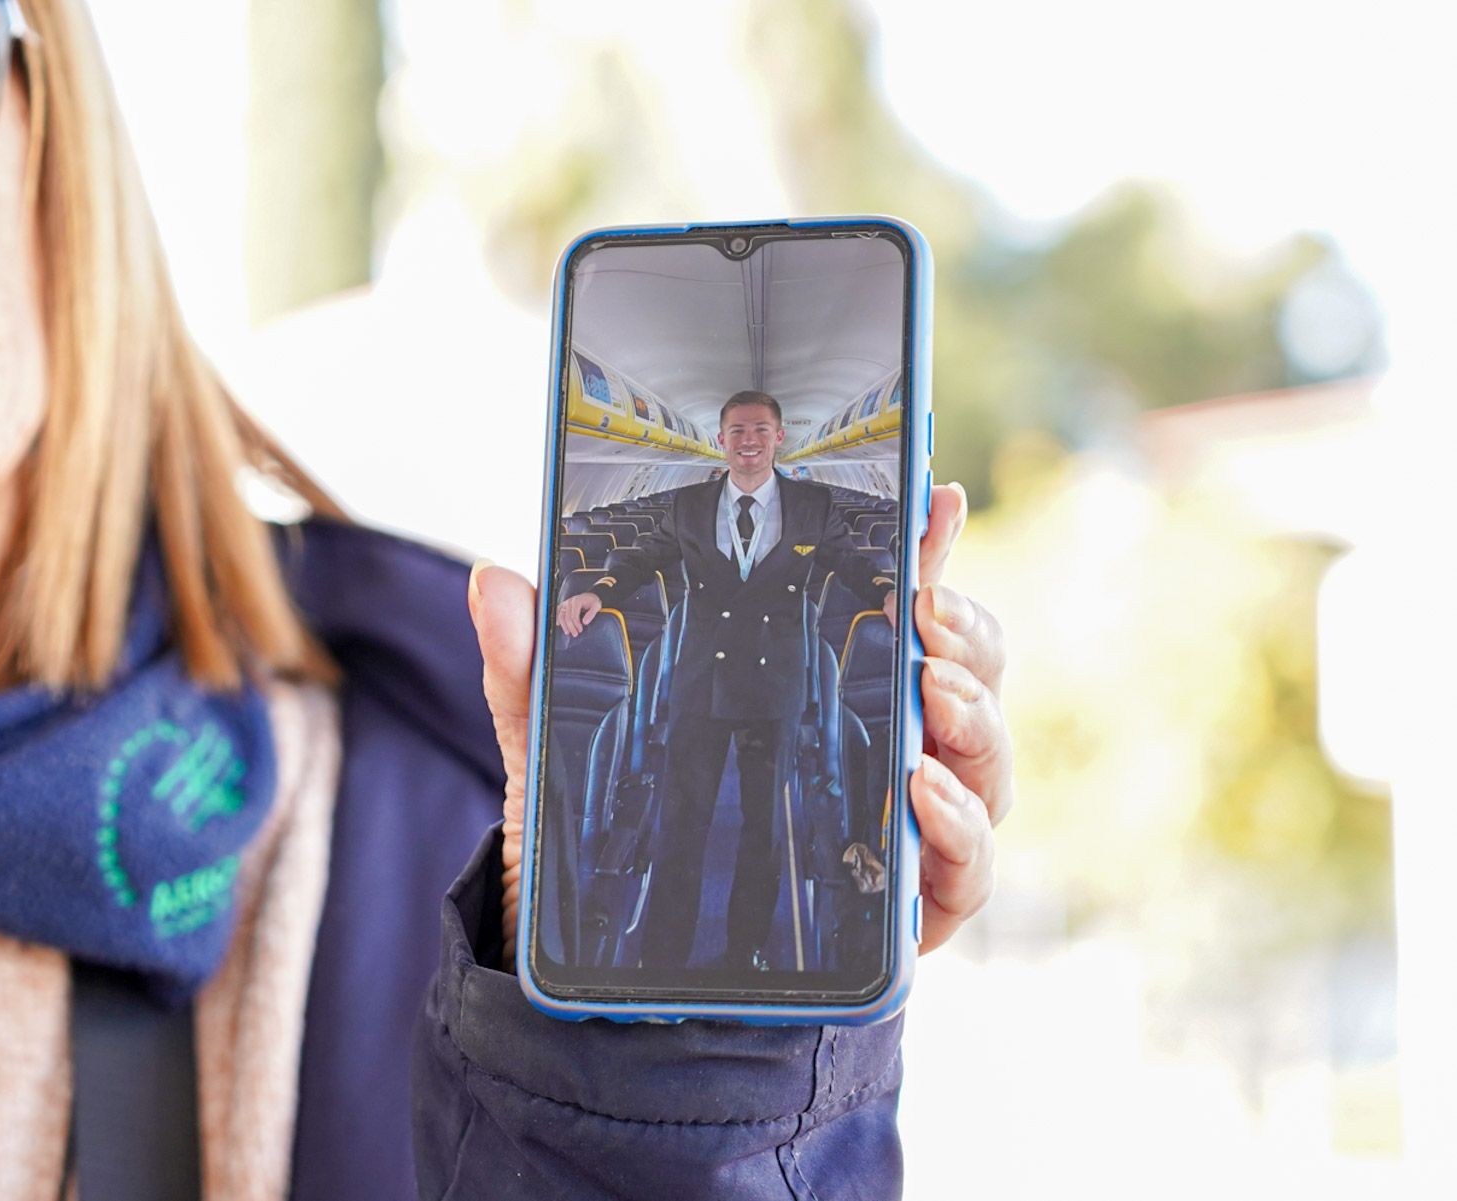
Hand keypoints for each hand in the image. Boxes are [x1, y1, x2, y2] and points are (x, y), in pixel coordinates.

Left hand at [467, 480, 1011, 963]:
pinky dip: (961, 829)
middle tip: (929, 615)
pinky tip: (921, 793)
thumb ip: (532, 668)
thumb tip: (492, 579)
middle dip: (968, 635)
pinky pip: (966, 873)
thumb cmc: (614, 846)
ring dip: (976, 721)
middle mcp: (878, 753)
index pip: (893, 604)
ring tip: (931, 693)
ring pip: (983, 763)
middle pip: (966, 674)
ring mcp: (901, 834)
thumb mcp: (562, 748)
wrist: (612, 980)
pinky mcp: (906, 919)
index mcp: (815, 690)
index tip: (932, 495)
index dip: (924, 546)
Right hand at [555, 591, 601, 635]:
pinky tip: (558, 624)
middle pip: (567, 617)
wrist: (589, 597)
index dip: (576, 625)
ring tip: (567, 632)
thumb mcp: (596, 606)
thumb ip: (591, 613)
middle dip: (571, 627)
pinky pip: (557, 612)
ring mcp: (565, 603)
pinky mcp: (563, 605)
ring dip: (564, 625)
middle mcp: (570, 601)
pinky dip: (557, 618)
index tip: (580, 630)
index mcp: (577, 601)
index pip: (574, 616)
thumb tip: (585, 622)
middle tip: (575, 634)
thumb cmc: (593, 602)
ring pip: (561, 616)